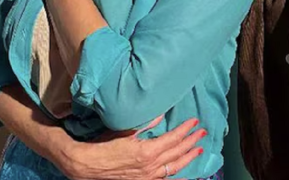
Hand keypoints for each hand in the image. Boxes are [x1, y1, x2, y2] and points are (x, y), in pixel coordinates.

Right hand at [56, 116, 206, 179]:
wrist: (86, 165)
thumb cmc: (102, 146)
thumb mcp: (124, 132)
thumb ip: (144, 125)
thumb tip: (160, 115)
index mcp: (146, 151)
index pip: (172, 139)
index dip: (185, 130)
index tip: (194, 122)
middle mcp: (150, 166)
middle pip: (177, 152)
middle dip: (191, 142)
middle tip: (202, 132)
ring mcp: (148, 176)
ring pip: (174, 167)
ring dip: (188, 157)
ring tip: (199, 149)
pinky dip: (177, 177)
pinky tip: (186, 176)